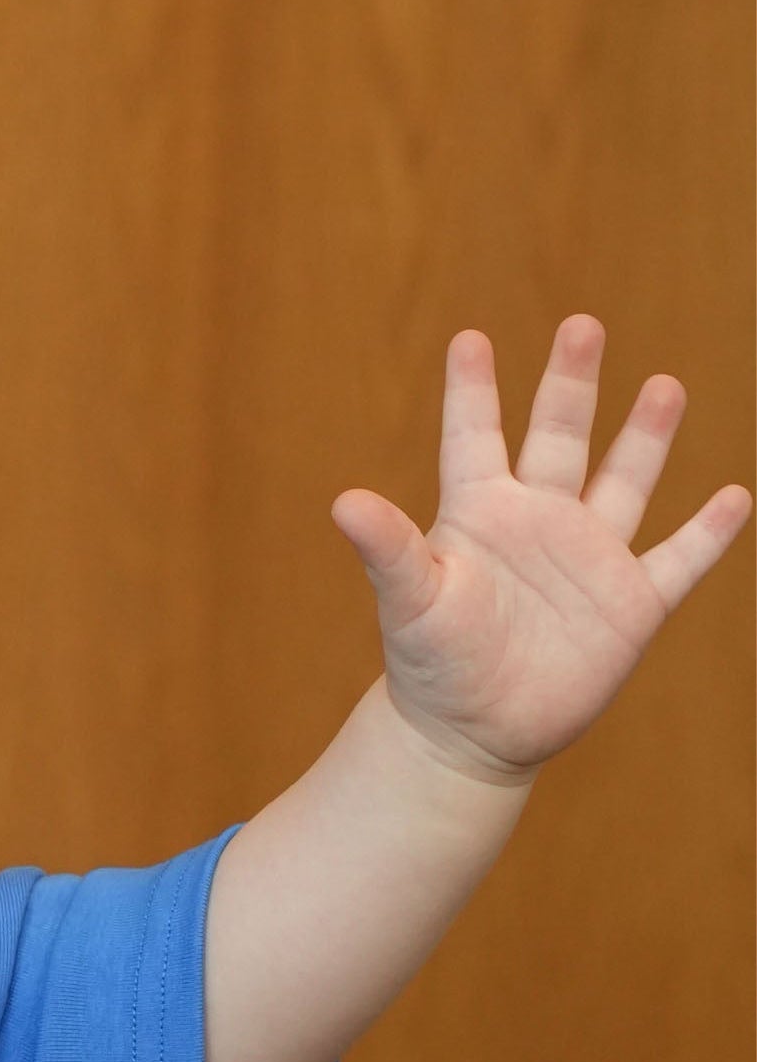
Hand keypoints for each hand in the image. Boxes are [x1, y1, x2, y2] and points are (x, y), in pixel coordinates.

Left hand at [332, 319, 748, 781]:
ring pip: (624, 483)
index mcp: (479, 515)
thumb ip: (388, 551)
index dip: (472, 392)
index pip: (474, 439)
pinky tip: (734, 498)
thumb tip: (344, 503)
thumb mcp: (411, 604)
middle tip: (581, 326)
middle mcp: (537, 523)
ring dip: (645, 438)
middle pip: (558, 438)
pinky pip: (677, 560)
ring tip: (664, 385)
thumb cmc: (431, 666)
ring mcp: (588, 560)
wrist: (471, 736)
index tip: (470, 339)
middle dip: (570, 384)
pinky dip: (708, 534)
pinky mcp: (630, 606)